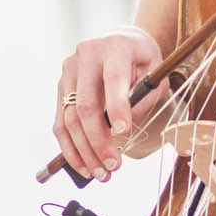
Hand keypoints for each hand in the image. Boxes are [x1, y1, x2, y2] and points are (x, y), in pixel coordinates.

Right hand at [55, 26, 164, 181]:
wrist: (121, 41)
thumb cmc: (141, 60)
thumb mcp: (154, 73)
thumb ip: (142, 98)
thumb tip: (120, 130)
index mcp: (114, 47)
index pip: (112, 79)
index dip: (117, 107)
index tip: (124, 133)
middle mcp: (85, 56)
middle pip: (85, 105)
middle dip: (98, 141)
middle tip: (113, 166)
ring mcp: (68, 72)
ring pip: (69, 119)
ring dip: (83, 151)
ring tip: (100, 174)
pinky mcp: (60, 88)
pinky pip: (60, 123)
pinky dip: (70, 148)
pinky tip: (83, 165)